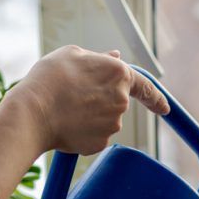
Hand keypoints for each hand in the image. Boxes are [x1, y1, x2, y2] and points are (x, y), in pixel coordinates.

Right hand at [11, 45, 169, 154]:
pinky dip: (82, 132)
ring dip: (88, 116)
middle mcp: (121, 101)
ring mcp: (112, 124)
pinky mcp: (100, 143)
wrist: (33, 112)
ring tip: (64, 108)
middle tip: (72, 96)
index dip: (156, 98)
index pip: (145, 87)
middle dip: (99, 101)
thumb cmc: (50, 78)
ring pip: (103, 120)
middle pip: (115, 102)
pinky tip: (65, 124)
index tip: (165, 108)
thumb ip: (100, 59)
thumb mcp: (73, 55)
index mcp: (119, 74)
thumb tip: (114, 57)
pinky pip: (94, 137)